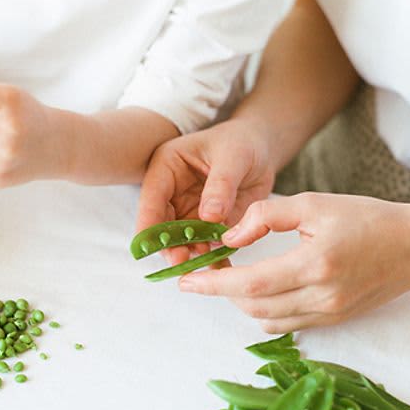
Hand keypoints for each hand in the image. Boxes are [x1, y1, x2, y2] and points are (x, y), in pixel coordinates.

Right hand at [136, 118, 275, 263]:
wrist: (260, 149)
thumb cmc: (241, 142)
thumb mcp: (233, 156)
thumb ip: (221, 185)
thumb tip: (208, 217)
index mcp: (165, 168)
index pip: (150, 199)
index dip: (149, 224)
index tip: (152, 246)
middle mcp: (170, 193)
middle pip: (160, 225)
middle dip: (169, 245)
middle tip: (181, 261)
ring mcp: (187, 212)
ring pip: (181, 240)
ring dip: (191, 254)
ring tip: (207, 259)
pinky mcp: (205, 226)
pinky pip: (205, 246)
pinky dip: (212, 258)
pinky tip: (220, 266)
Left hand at [177, 193, 409, 332]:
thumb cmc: (364, 218)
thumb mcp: (312, 203)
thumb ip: (265, 216)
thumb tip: (229, 238)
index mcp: (315, 264)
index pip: (251, 283)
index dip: (213, 284)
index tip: (185, 280)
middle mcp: (322, 296)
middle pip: (254, 307)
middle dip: (222, 293)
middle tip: (202, 275)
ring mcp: (329, 313)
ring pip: (267, 321)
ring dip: (240, 303)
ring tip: (227, 281)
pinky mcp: (334, 320)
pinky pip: (287, 326)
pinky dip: (264, 312)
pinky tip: (257, 292)